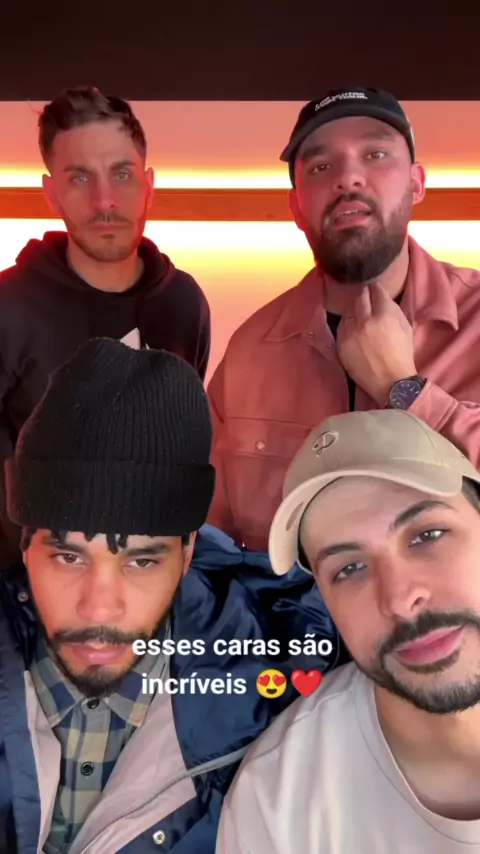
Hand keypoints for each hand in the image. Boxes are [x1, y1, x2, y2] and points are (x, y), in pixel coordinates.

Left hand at [337, 282, 416, 405]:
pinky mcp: (341, 344)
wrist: (390, 382)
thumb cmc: (402, 355)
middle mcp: (365, 321)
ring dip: (353, 307)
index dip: (375, 287)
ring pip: (347, 311)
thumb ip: (394, 310)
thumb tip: (383, 298)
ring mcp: (351, 333)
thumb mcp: (406, 328)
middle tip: (364, 292)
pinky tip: (351, 323)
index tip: (374, 286)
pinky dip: (346, 322)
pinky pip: (341, 326)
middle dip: (363, 293)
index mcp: (385, 315)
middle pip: (359, 298)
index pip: (376, 292)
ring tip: (357, 307)